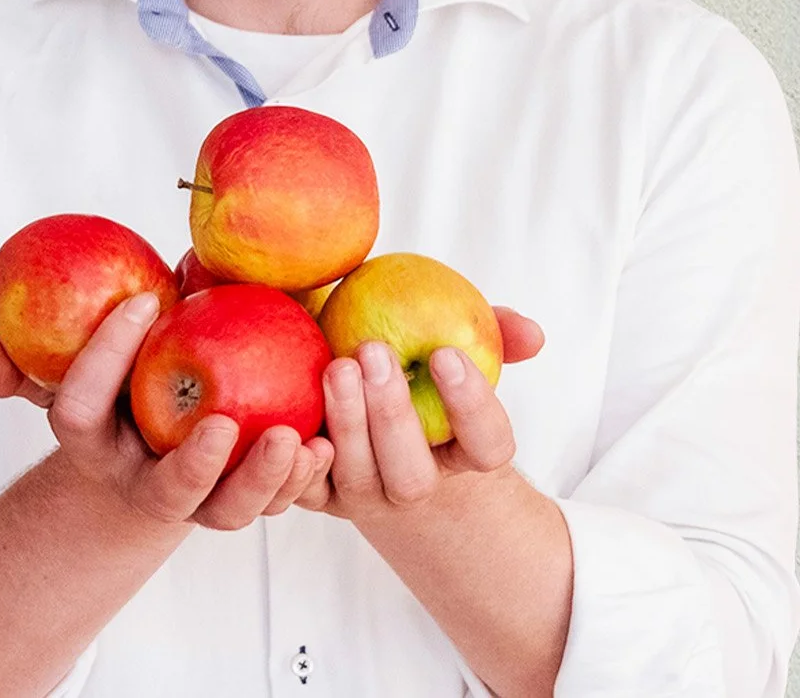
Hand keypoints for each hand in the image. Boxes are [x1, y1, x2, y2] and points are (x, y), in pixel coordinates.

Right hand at [0, 295, 330, 531]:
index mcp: (91, 439)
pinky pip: (271, 503)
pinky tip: (327, 443)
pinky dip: (300, 480)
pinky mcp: (236, 501)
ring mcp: (192, 501)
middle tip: (227, 423)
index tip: (142, 300)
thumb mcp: (76, 363)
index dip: (104, 357)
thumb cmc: (112, 383)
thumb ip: (40, 353)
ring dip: (263, 482)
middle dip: (196, 465)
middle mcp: (139, 480)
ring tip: (298, 440)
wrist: (139, 449)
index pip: (80, 407)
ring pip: (225, 512)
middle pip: (168, 490)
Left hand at [295, 306, 542, 518]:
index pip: (486, 446)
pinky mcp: (317, 493)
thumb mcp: (453, 344)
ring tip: (337, 367)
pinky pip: (306, 489)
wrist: (362, 399)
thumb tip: (530, 333)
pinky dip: (301, 462)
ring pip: (358, 478)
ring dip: (348, 425)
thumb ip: (492, 332)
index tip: (446, 353)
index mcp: (462, 454)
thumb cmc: (419, 365)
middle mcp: (415, 484)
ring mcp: (364, 494)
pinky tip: (296, 421)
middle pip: (413, 477)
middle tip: (374, 350)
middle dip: (393, 416)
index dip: (471, 406)